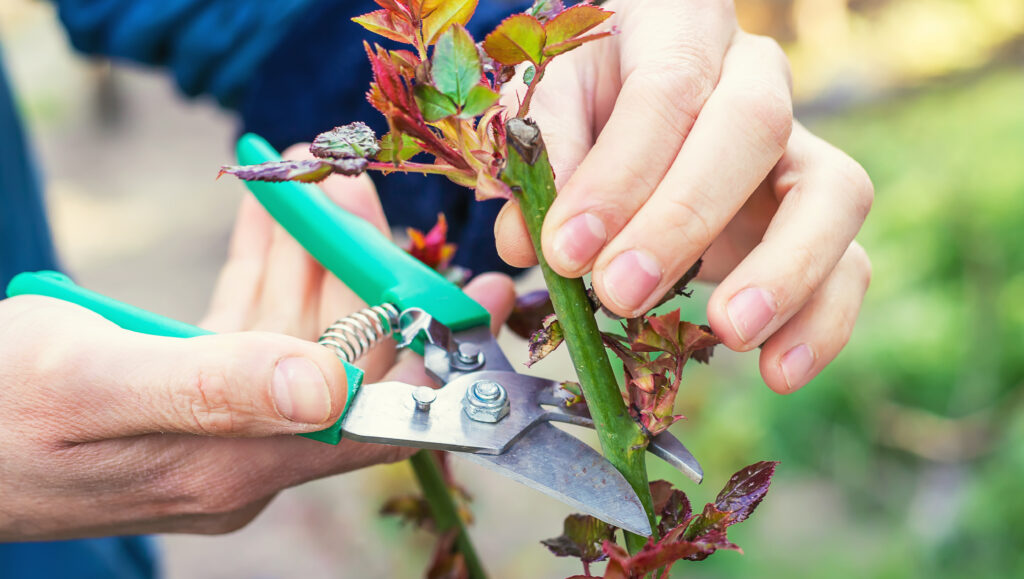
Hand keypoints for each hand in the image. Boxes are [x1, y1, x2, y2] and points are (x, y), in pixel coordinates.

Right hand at [0, 154, 514, 539]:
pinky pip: (245, 325)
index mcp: (236, 464)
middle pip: (337, 356)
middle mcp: (243, 454)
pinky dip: (259, 267)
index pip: (374, 416)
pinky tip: (267, 214)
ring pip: (293, 330)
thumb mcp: (91, 381)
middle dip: (353, 267)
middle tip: (353, 187)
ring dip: (306, 253)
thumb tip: (331, 392)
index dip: (438, 358)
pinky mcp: (189, 396)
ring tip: (310, 179)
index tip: (486, 298)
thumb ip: (213, 387)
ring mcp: (218, 425)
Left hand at [494, 0, 871, 392]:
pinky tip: (778, 371)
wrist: (637, 107)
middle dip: (684, 220)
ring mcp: (801, 145)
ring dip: (784, 271)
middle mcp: (754, 75)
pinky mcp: (819, 214)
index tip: (567, 250)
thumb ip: (540, 162)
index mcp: (680, 28)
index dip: (618, 175)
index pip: (664, 91)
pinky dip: (823, 322)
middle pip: (753, 128)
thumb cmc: (591, 102)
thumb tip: (530, 239)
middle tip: (621, 291)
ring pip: (835, 192)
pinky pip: (852, 261)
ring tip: (728, 333)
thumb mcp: (549, 110)